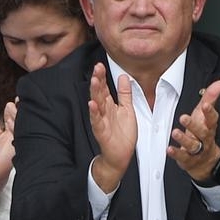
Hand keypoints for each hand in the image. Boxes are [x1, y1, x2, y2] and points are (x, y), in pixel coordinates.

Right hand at [88, 63, 137, 192]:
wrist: (120, 155)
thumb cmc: (122, 134)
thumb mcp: (127, 110)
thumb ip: (125, 94)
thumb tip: (124, 77)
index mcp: (109, 105)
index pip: (104, 88)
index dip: (102, 77)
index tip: (100, 65)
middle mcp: (103, 111)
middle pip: (99, 93)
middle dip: (98, 80)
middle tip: (97, 68)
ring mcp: (101, 120)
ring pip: (96, 104)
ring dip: (95, 93)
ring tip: (95, 81)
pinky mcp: (101, 131)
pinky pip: (96, 120)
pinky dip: (94, 113)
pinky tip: (92, 104)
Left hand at [167, 80, 219, 179]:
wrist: (205, 161)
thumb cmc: (203, 132)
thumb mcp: (205, 114)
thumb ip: (211, 97)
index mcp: (209, 126)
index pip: (212, 119)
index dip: (210, 112)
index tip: (206, 105)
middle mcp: (204, 138)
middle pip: (202, 132)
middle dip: (193, 125)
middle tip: (183, 117)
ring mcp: (197, 150)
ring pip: (192, 145)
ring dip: (183, 139)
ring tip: (175, 132)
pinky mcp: (188, 160)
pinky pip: (182, 157)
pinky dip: (176, 153)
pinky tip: (169, 149)